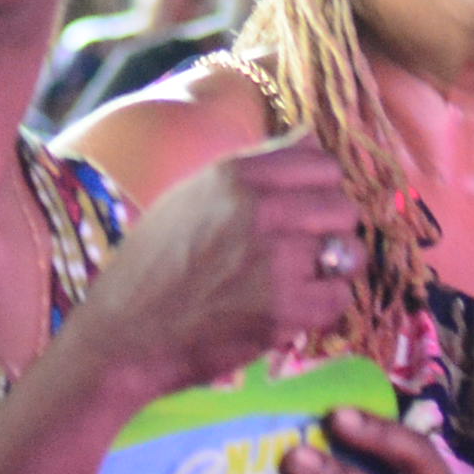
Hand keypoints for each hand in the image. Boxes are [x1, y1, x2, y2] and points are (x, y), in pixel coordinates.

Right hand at [74, 133, 362, 388]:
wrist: (124, 336)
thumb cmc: (152, 266)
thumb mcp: (190, 196)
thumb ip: (255, 167)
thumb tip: (311, 137)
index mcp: (235, 175)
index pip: (323, 162)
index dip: (322, 188)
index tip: (307, 209)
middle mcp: (260, 211)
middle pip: (344, 206)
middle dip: (333, 229)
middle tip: (307, 251)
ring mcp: (275, 262)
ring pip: (349, 253)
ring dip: (332, 269)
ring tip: (302, 281)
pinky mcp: (285, 311)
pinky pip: (340, 297)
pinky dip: (323, 306)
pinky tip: (294, 309)